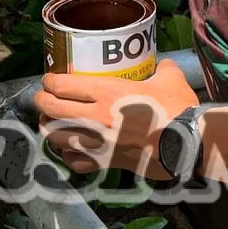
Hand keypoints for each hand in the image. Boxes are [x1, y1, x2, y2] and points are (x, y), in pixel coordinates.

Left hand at [35, 59, 199, 176]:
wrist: (186, 143)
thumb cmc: (177, 109)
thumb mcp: (171, 78)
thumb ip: (163, 69)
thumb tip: (164, 66)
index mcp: (106, 91)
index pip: (61, 85)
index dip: (49, 81)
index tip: (49, 80)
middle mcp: (94, 116)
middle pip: (51, 108)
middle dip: (41, 102)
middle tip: (42, 98)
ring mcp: (96, 142)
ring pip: (55, 137)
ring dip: (48, 128)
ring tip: (50, 123)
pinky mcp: (104, 162)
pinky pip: (73, 161)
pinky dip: (67, 155)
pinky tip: (70, 150)